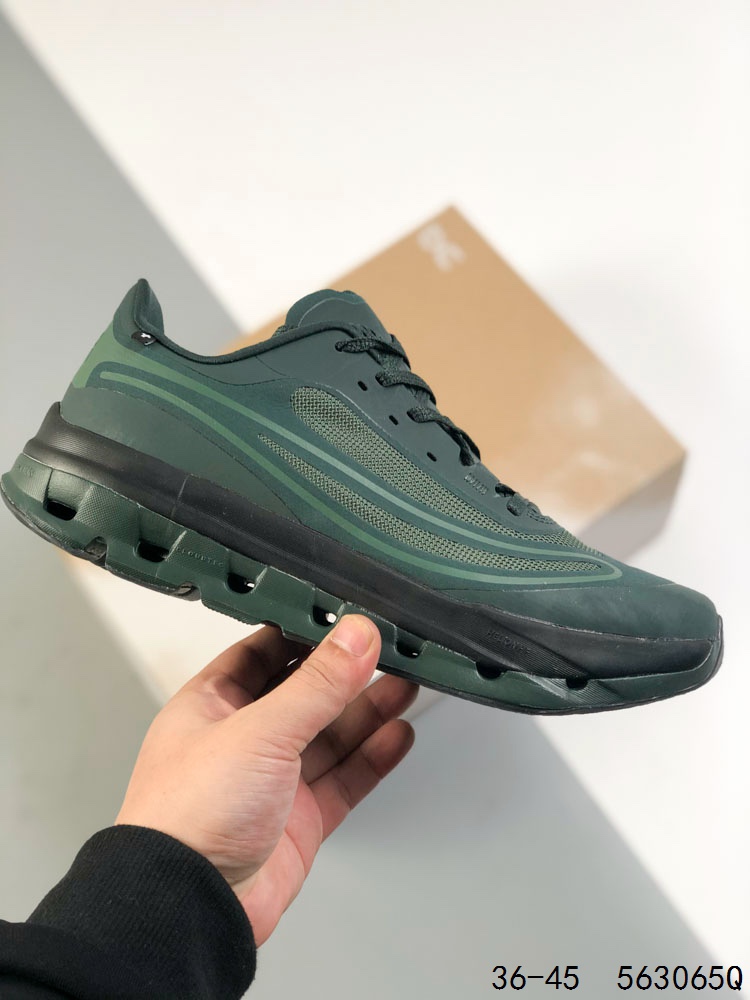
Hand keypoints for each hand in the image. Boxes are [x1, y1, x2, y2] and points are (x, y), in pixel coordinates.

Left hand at [115, 615, 417, 943]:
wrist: (190, 906)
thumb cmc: (188, 816)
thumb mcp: (260, 730)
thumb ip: (316, 684)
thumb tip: (355, 636)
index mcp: (212, 704)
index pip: (263, 652)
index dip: (305, 634)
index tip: (345, 619)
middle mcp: (242, 739)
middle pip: (305, 693)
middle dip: (347, 673)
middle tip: (389, 651)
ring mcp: (273, 781)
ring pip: (331, 735)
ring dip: (368, 711)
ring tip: (406, 684)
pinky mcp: (300, 820)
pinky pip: (344, 779)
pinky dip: (373, 757)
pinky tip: (396, 735)